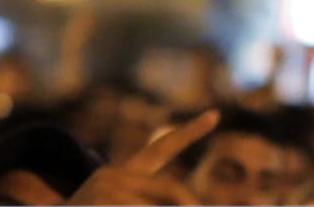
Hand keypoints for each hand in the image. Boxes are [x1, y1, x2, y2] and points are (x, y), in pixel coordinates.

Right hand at [66, 109, 217, 204]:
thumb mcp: (121, 204)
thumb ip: (152, 197)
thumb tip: (190, 202)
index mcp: (122, 174)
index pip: (159, 149)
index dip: (189, 133)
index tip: (215, 115)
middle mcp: (113, 175)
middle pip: (173, 190)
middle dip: (191, 205)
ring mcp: (105, 189)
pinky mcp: (99, 202)